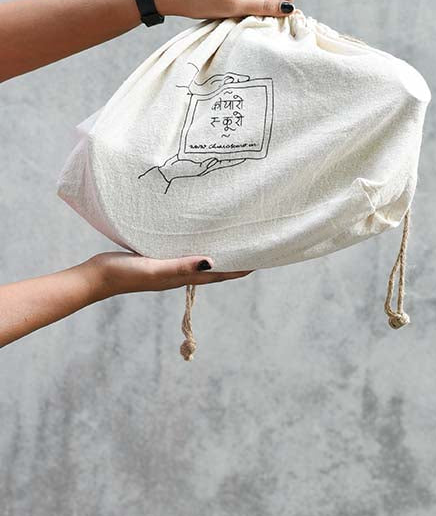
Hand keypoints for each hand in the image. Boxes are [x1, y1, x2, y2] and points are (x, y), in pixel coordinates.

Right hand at [85, 251, 253, 298]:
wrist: (95, 277)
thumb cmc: (124, 274)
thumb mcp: (154, 268)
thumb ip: (180, 266)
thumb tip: (212, 262)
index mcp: (180, 278)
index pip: (218, 274)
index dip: (239, 269)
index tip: (259, 260)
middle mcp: (177, 274)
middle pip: (212, 269)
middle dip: (232, 260)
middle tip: (250, 247)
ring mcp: (166, 267)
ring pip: (197, 261)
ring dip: (214, 254)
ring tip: (229, 241)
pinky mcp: (155, 259)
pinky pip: (181, 253)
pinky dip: (193, 248)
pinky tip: (192, 238)